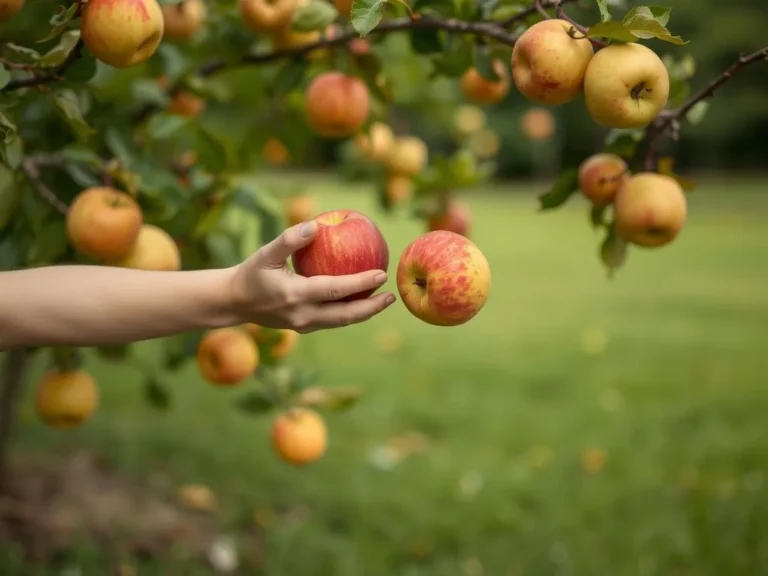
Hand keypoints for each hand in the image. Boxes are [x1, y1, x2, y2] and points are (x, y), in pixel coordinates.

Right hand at [228, 220, 395, 332]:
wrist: (232, 303)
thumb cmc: (250, 273)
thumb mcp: (265, 253)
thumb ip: (290, 239)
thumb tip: (316, 225)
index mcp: (295, 295)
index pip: (336, 290)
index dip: (361, 283)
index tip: (381, 273)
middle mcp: (303, 315)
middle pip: (346, 315)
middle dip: (371, 307)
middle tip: (391, 296)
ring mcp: (304, 325)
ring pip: (341, 321)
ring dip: (364, 313)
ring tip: (382, 301)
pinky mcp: (303, 327)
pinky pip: (332, 320)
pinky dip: (349, 312)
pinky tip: (360, 300)